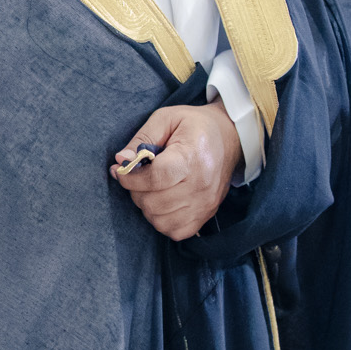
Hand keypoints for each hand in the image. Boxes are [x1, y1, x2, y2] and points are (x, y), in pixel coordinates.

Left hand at [110, 100, 241, 240]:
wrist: (230, 138)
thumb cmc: (195, 126)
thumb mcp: (166, 118)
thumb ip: (141, 138)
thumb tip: (120, 160)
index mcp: (192, 157)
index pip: (155, 178)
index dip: (131, 178)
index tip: (121, 171)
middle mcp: (202, 185)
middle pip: (154, 203)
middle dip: (136, 191)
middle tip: (137, 177)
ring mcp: (206, 203)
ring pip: (161, 220)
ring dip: (146, 206)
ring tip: (150, 189)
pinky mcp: (207, 215)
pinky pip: (176, 231)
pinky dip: (162, 220)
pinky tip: (162, 202)